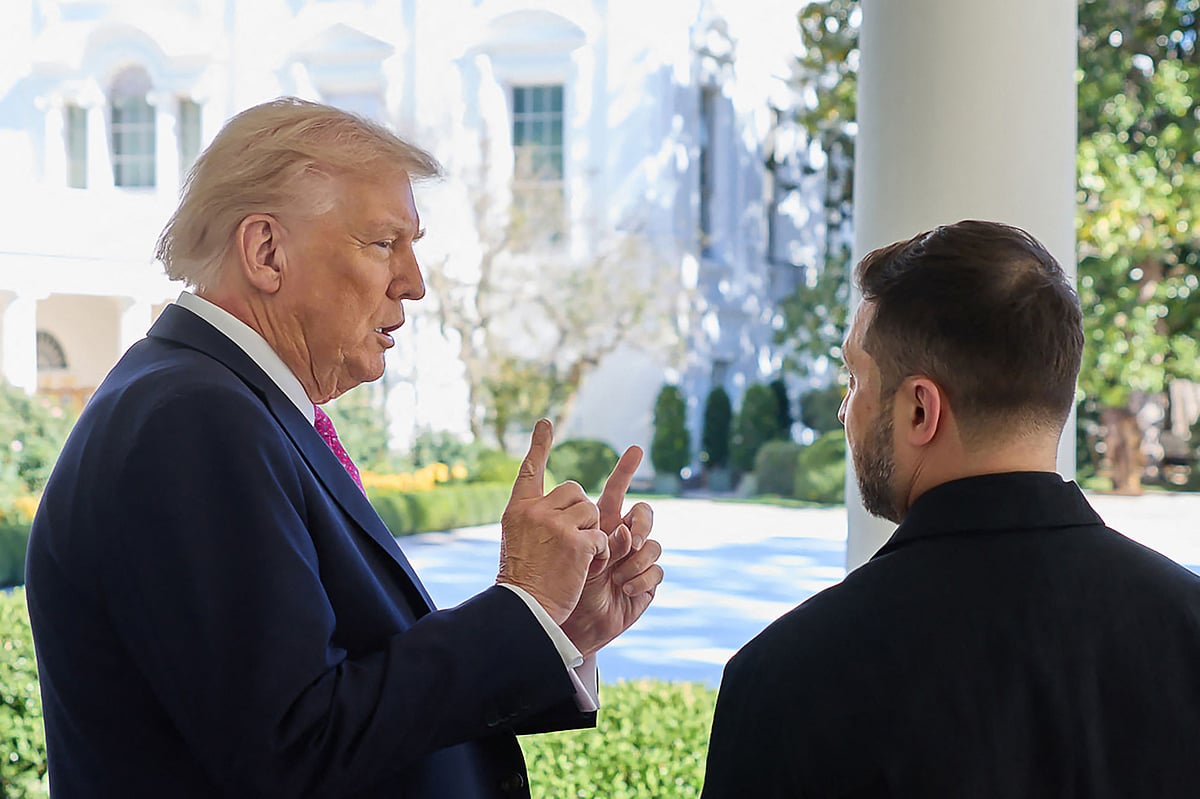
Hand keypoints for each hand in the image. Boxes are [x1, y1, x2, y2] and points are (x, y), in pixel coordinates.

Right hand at [497, 420, 608, 623]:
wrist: (524, 609)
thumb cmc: (523, 580)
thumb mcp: (517, 540)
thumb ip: (536, 518)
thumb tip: (564, 502)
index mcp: (518, 510)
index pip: (529, 470)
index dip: (539, 445)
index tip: (546, 423)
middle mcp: (536, 511)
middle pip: (574, 490)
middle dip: (580, 511)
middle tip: (571, 538)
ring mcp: (557, 525)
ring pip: (592, 511)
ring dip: (592, 533)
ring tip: (575, 557)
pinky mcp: (578, 542)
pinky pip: (602, 537)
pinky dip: (599, 553)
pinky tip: (584, 567)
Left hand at [562, 446, 663, 655]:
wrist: (567, 621)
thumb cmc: (558, 584)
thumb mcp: (566, 551)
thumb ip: (586, 533)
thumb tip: (621, 529)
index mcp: (600, 523)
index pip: (616, 490)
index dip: (625, 469)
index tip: (635, 448)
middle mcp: (621, 537)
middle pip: (644, 513)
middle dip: (642, 522)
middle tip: (629, 537)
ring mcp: (636, 560)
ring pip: (653, 544)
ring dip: (636, 559)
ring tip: (616, 576)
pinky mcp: (646, 583)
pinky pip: (657, 571)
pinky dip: (640, 579)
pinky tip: (623, 589)